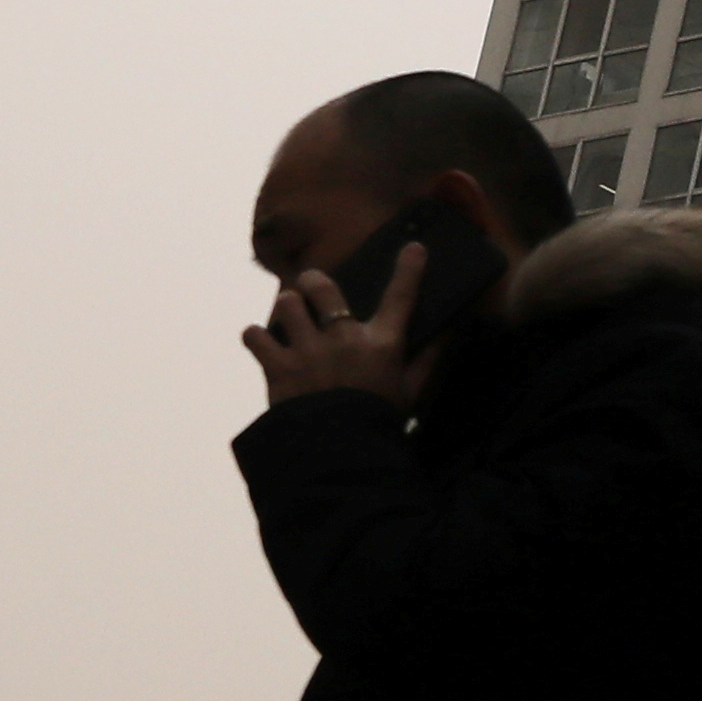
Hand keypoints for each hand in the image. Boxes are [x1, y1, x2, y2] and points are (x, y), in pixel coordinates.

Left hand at [247, 246, 431, 410]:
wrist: (338, 452)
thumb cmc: (378, 421)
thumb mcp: (410, 394)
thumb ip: (426, 363)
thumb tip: (446, 336)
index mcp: (382, 345)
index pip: (401, 298)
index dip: (410, 270)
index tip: (414, 248)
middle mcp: (344, 340)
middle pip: (321, 287)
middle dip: (312, 283)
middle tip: (310, 289)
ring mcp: (308, 351)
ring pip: (286, 305)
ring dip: (286, 308)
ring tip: (287, 318)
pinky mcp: (278, 367)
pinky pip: (255, 336)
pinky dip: (256, 337)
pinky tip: (261, 342)